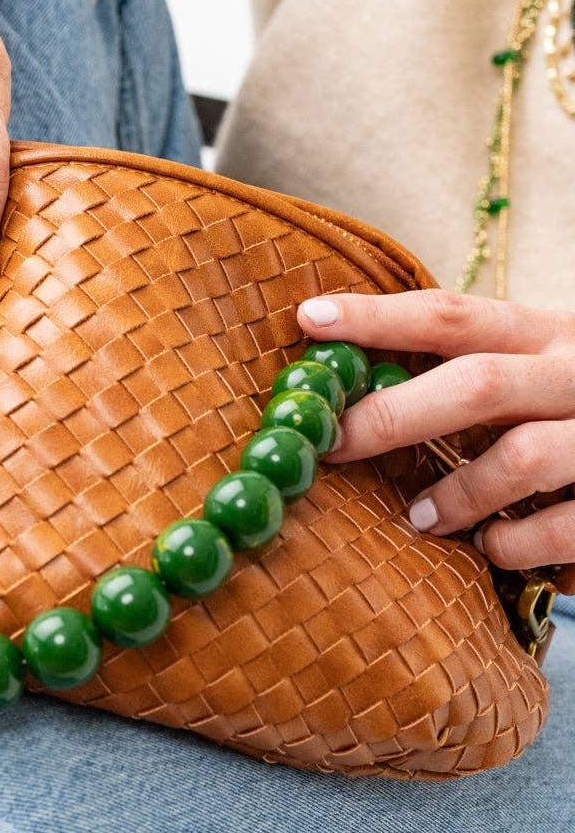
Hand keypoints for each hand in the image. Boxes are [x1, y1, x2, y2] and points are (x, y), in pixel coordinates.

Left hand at [296, 289, 574, 574]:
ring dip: (457, 492)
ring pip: (522, 456)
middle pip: (477, 384)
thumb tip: (359, 382)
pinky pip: (567, 524)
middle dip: (393, 416)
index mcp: (545, 331)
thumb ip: (469, 362)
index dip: (378, 316)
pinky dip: (516, 541)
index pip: (451, 313)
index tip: (311, 319)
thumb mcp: (535, 359)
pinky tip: (490, 546)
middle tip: (332, 444)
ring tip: (419, 517)